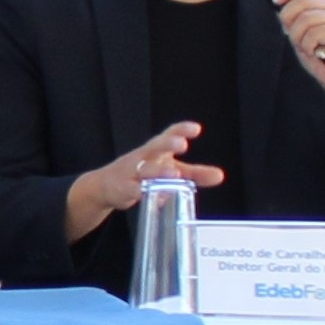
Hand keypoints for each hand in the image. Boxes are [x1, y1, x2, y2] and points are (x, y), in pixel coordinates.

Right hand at [63, 121, 223, 243]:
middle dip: (167, 143)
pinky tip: (153, 195)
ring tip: (174, 175)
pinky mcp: (123, 188)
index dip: (181, 129)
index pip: (169, 134)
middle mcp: (144, 157)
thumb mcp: (170, 170)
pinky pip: (133, 189)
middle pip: (154, 146)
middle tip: (181, 144)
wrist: (105, 186)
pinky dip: (142, 191)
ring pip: (145, 169)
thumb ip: (195, 173)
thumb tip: (219, 175)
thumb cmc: (142, 174)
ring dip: (158, 171)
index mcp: (156, 149)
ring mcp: (132, 172)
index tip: (196, 128)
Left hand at [267, 0, 324, 97]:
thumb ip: (293, 21)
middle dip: (288, 20)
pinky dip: (308, 47)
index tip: (275, 1)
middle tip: (294, 38)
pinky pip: (312, 34)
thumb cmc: (322, 58)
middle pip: (300, 1)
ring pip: (304, 19)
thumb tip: (279, 7)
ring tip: (308, 48)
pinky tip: (316, 52)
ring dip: (299, 38)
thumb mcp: (302, 35)